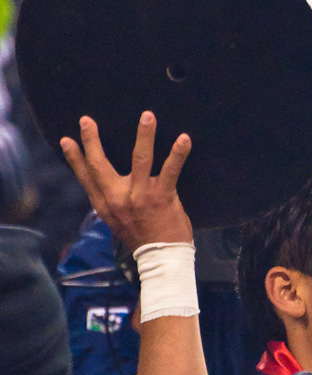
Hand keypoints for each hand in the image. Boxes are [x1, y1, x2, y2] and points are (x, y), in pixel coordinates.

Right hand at [60, 111, 192, 251]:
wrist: (161, 258)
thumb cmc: (142, 236)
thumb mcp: (117, 220)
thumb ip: (112, 199)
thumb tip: (109, 181)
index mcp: (105, 205)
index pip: (86, 178)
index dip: (74, 159)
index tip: (66, 140)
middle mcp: (118, 199)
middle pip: (101, 165)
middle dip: (92, 141)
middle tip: (87, 120)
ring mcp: (140, 197)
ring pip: (140, 160)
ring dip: (144, 136)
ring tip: (147, 116)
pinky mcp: (161, 197)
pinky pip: (171, 170)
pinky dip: (178, 153)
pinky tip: (184, 138)